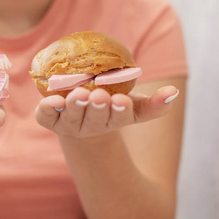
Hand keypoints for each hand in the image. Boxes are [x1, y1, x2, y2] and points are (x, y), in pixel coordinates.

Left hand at [35, 86, 179, 138]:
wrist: (79, 111)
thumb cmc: (110, 105)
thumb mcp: (134, 104)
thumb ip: (154, 103)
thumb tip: (173, 92)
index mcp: (112, 121)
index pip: (119, 118)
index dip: (120, 111)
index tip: (121, 101)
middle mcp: (89, 126)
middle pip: (94, 119)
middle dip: (97, 108)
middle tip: (99, 96)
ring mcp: (67, 123)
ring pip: (71, 118)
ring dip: (74, 107)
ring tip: (79, 95)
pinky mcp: (48, 119)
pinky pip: (45, 117)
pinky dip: (47, 110)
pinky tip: (52, 101)